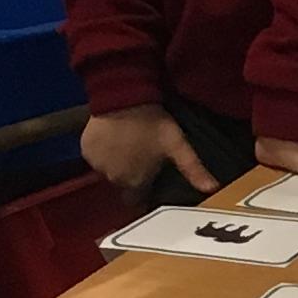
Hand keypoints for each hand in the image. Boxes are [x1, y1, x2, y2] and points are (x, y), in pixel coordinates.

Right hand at [81, 104, 211, 193]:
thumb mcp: (177, 145)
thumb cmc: (153, 124)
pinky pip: (95, 157)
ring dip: (117, 164)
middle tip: (142, 157)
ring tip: (128, 146)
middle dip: (132, 176)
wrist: (124, 97)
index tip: (151, 179)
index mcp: (134, 183)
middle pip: (123, 185)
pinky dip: (103, 152)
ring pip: (108, 171)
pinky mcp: (85, 149)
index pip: (138, 200)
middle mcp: (112, 179)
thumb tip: (212, 189)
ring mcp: (96, 165)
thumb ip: (193, 169)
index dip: (145, 191)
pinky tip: (113, 139)